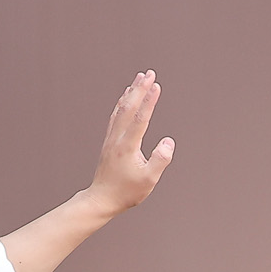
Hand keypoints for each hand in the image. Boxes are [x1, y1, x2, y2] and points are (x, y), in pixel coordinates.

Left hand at [85, 71, 174, 214]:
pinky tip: (125, 97)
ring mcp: (111, 138)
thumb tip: (168, 141)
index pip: (141, 118)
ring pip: (121, 109)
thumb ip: (160, 160)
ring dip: (131, 92)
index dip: (149, 101)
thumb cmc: (127, 191)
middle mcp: (117, 138)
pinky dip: (122, 102)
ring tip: (139, 78)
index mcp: (127, 146)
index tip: (156, 85)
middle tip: (149, 73)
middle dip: (139, 89)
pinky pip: (116, 116)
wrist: (102, 198)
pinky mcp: (109, 141)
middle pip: (129, 107)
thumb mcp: (149, 180)